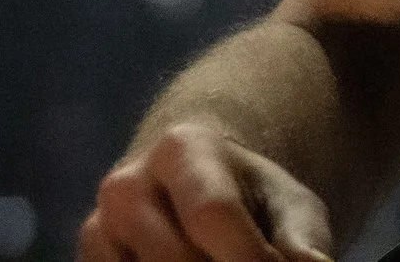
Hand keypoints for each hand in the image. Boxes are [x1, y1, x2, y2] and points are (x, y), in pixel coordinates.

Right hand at [79, 122, 333, 261]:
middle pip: (176, 258)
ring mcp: (97, 231)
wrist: (192, 192)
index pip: (213, 214)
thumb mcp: (290, 206)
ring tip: (233, 259)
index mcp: (183, 149)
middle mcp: (126, 187)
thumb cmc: (253, 198)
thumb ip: (302, 240)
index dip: (249, 257)